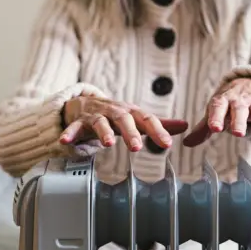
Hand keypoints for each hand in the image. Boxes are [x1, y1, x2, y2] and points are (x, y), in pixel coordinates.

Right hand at [59, 93, 187, 151]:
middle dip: (130, 132)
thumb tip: (185, 126)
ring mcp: (96, 115)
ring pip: (100, 122)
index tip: (166, 144)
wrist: (84, 103)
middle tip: (136, 147)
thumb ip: (158, 124)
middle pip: (124, 119)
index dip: (157, 131)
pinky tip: (65, 142)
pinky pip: (73, 128)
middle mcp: (114, 112)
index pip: (147, 119)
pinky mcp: (79, 121)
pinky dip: (70, 134)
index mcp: (131, 112)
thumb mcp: (136, 117)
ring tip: (107, 144)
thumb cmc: (114, 114)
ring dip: (104, 132)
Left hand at [183, 78, 250, 146]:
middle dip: (238, 121)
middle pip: (239, 110)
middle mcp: (239, 100)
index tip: (213, 128)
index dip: (215, 117)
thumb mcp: (214, 112)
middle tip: (237, 133)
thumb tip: (186, 143)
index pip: (217, 107)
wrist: (245, 83)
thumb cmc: (226, 104)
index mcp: (222, 101)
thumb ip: (202, 129)